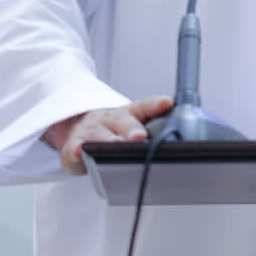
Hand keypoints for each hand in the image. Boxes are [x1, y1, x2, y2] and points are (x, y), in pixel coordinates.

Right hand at [42, 96, 173, 175]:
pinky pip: (74, 149)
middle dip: (132, 129)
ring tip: (115, 144)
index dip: (156, 105)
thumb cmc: (114, 129)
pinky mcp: (73, 147)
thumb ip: (154, 128)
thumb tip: (182, 137)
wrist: (78, 128)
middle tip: (140, 136)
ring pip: (99, 134)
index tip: (167, 103)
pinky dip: (77, 151)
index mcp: (129, 113)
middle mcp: (110, 119)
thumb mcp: (133, 124)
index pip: (144, 106)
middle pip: (122, 121)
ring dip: (108, 140)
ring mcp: (90, 131)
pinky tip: (80, 152)